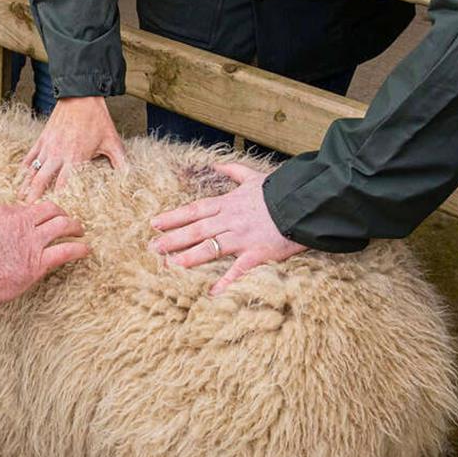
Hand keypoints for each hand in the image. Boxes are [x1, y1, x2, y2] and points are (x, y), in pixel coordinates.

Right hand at [0, 200, 88, 309]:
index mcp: (2, 214)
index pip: (23, 208)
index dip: (31, 214)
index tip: (34, 220)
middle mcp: (21, 222)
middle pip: (49, 209)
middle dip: (60, 212)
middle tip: (66, 218)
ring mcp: (32, 241)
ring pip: (62, 225)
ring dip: (75, 226)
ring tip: (81, 230)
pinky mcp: (39, 262)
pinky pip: (67, 251)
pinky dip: (80, 249)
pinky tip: (87, 250)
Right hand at [21, 96, 127, 200]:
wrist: (80, 96)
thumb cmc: (97, 119)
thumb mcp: (113, 142)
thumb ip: (121, 163)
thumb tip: (130, 179)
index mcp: (75, 159)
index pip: (63, 186)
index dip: (57, 200)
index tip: (53, 212)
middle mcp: (58, 155)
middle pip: (41, 181)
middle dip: (34, 197)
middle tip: (28, 210)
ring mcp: (48, 147)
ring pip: (32, 170)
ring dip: (26, 185)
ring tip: (20, 198)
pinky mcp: (42, 138)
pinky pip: (30, 156)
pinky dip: (25, 167)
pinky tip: (21, 175)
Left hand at [148, 161, 305, 292]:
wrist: (305, 203)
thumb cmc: (281, 190)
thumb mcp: (254, 176)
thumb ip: (233, 170)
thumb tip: (216, 164)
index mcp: (229, 203)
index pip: (194, 210)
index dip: (173, 217)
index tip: (154, 223)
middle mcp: (231, 220)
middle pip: (196, 229)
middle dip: (173, 239)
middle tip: (152, 247)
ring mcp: (243, 237)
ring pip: (211, 248)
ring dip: (189, 257)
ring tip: (171, 265)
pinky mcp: (258, 253)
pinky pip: (238, 269)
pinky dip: (225, 281)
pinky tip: (211, 292)